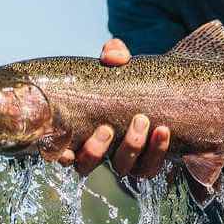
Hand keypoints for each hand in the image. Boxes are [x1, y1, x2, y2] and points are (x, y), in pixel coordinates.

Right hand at [51, 39, 170, 178]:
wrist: (159, 91)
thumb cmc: (126, 78)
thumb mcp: (118, 63)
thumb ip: (114, 54)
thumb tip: (112, 56)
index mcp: (79, 131)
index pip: (61, 153)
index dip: (60, 156)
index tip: (66, 151)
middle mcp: (98, 152)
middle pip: (86, 165)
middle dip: (95, 150)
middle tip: (106, 129)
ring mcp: (124, 160)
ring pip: (122, 168)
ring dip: (130, 147)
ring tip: (142, 121)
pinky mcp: (148, 163)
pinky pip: (149, 168)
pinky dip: (157, 151)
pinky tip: (163, 131)